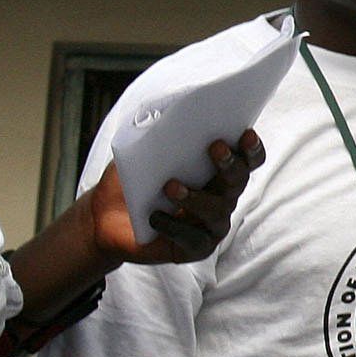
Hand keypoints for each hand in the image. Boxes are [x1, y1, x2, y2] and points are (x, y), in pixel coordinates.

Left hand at [86, 131, 262, 266]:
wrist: (105, 217)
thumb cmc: (131, 180)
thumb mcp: (141, 150)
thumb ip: (158, 130)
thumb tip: (171, 108)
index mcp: (216, 172)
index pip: (246, 160)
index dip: (251, 148)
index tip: (245, 133)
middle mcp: (221, 198)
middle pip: (238, 181)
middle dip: (230, 163)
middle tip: (215, 147)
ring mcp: (211, 225)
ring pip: (217, 210)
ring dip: (196, 197)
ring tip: (169, 187)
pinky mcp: (196, 248)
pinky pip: (193, 238)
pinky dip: (172, 225)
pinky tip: (153, 217)